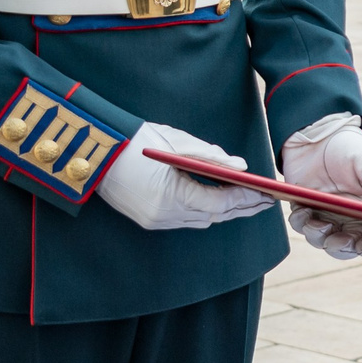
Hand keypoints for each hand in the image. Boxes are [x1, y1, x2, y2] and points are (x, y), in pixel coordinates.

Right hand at [96, 122, 275, 232]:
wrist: (94, 152)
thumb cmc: (137, 142)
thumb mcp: (177, 142)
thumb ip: (211, 156)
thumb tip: (241, 166)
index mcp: (172, 196)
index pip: (220, 203)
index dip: (245, 199)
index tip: (266, 192)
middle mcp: (164, 215)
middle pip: (213, 216)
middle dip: (241, 208)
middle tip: (266, 200)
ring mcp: (154, 221)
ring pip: (199, 220)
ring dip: (223, 211)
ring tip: (247, 201)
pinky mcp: (147, 220)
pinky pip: (184, 219)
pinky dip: (203, 210)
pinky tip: (217, 201)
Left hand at [281, 113, 361, 258]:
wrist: (316, 132)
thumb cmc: (348, 145)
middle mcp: (353, 216)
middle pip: (352, 246)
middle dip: (344, 248)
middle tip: (337, 241)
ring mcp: (329, 215)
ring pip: (326, 242)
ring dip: (320, 238)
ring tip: (316, 222)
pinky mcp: (307, 210)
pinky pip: (303, 227)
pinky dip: (302, 224)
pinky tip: (302, 210)